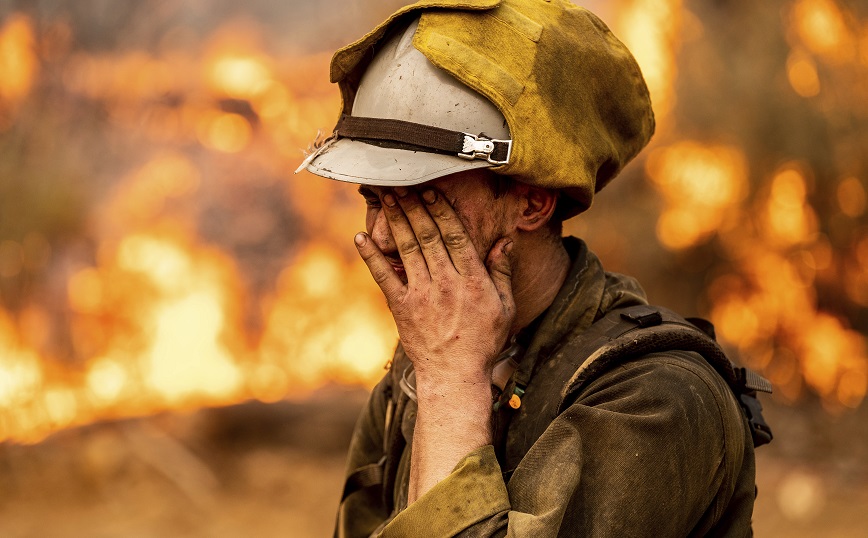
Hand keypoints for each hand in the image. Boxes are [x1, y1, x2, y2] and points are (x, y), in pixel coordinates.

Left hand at [354, 186, 515, 386]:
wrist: (455, 375)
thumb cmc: (484, 341)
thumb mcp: (505, 306)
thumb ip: (502, 272)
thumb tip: (504, 241)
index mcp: (473, 281)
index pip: (455, 236)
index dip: (441, 210)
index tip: (431, 191)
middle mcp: (446, 283)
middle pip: (427, 236)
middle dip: (414, 206)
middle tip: (401, 183)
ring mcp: (421, 295)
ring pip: (407, 249)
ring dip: (395, 221)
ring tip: (386, 197)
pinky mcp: (402, 308)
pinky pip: (383, 278)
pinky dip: (371, 257)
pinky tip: (360, 238)